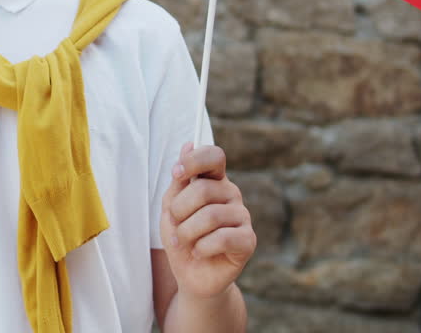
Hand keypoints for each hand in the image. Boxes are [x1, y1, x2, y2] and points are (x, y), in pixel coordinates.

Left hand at [159, 142, 255, 300]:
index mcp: (214, 181)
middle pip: (203, 189)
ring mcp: (242, 216)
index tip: (177, 173)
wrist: (192, 275)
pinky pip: (221, 238)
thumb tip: (187, 144)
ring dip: (186, 232)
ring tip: (184, 242)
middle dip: (179, 210)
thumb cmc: (181, 237)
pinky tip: (199, 252)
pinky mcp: (248, 240)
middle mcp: (231, 194)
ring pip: (210, 216)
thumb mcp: (171, 207)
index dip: (194, 160)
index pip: (214, 156)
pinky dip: (201, 248)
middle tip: (175, 225)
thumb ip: (179, 180)